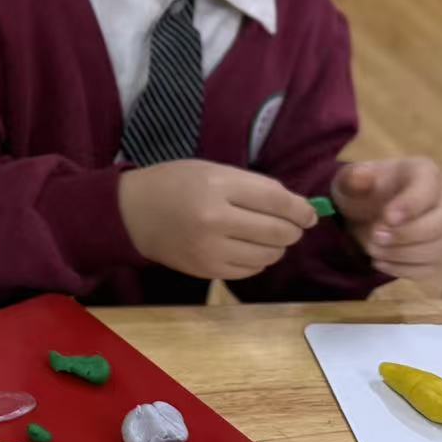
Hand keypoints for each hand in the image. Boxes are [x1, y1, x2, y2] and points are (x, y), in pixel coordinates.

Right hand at [120, 160, 318, 281]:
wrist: (131, 213)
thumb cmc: (174, 184)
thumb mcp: (212, 171)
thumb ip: (254, 187)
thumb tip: (298, 208)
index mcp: (217, 186)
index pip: (277, 201)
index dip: (301, 209)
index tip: (309, 213)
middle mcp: (215, 220)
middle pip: (278, 232)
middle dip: (293, 229)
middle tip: (291, 225)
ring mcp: (210, 249)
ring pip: (269, 254)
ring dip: (277, 246)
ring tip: (265, 236)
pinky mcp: (207, 270)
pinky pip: (251, 270)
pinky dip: (257, 259)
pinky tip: (246, 247)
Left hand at [333, 158, 441, 281]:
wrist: (365, 212)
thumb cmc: (363, 189)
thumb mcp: (351, 179)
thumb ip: (354, 178)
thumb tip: (360, 176)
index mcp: (425, 173)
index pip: (428, 189)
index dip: (410, 205)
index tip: (387, 217)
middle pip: (440, 224)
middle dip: (406, 234)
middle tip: (375, 237)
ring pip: (438, 249)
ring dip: (402, 254)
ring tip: (371, 249)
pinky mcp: (436, 254)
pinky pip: (429, 268)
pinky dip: (403, 269)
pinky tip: (379, 262)